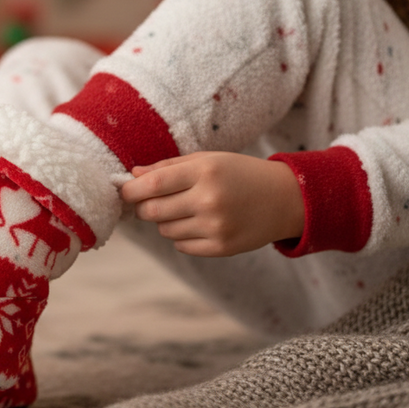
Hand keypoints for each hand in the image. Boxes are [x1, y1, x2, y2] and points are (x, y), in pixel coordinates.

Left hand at [120, 152, 304, 257]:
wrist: (285, 199)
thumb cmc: (240, 173)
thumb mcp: (207, 160)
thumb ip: (168, 167)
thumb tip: (133, 175)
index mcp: (205, 172)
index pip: (152, 185)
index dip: (130, 190)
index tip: (124, 190)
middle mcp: (209, 200)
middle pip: (152, 211)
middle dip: (143, 207)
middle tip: (149, 201)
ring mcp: (216, 227)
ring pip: (164, 230)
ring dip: (165, 221)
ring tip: (185, 209)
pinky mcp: (221, 248)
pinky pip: (181, 245)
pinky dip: (181, 236)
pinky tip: (197, 223)